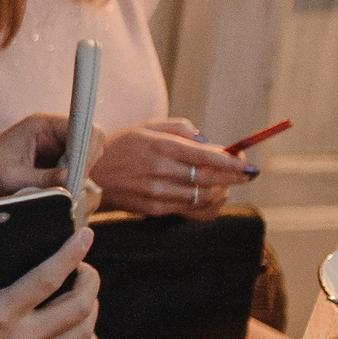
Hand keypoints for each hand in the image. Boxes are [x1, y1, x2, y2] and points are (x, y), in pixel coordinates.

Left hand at [0, 111, 88, 205]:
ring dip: (79, 180)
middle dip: (85, 167)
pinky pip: (76, 176)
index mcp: (42, 125)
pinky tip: (60, 198)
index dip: (87, 150)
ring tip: (61, 195)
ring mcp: (55, 152)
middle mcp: (52, 135)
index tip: (78, 175)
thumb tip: (73, 181)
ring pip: (86, 163)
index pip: (83, 128)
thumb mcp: (9, 178)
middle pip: (91, 145)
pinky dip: (73, 188)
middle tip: (70, 189)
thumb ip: (42, 179)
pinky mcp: (53, 168)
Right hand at [0, 230, 98, 338]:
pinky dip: (66, 329)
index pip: (48, 279)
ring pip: (83, 332)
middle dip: (91, 281)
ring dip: (90, 306)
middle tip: (86, 268)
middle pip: (79, 307)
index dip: (71, 254)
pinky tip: (56, 319)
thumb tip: (3, 233)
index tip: (86, 235)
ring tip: (82, 292)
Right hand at [92, 118, 253, 216]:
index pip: (206, 156)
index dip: (232, 162)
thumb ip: (180, 129)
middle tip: (246, 175)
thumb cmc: (120, 147)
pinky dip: (207, 205)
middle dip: (234, 177)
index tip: (249, 165)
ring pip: (204, 196)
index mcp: (160, 145)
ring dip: (222, 191)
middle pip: (210, 178)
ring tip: (225, 185)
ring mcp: (157, 192)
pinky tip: (211, 198)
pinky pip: (191, 210)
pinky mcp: (155, 209)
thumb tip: (208, 142)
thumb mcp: (146, 127)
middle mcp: (160, 170)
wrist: (88, 174)